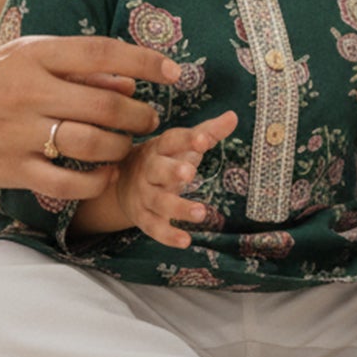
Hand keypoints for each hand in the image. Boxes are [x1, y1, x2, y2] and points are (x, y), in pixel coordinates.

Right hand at [0, 34, 179, 199]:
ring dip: (121, 147)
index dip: (146, 61)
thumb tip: (128, 79)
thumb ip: (72, 66)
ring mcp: (20, 131)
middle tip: (150, 119)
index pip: (102, 52)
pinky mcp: (12, 169)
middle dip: (141, 114)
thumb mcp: (20, 59)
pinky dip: (95, 180)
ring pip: (94, 142)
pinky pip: (69, 181)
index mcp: (33, 53)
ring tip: (126, 146)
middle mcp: (29, 89)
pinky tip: (103, 175)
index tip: (174, 71)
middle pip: (107, 103)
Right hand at [110, 110, 239, 247]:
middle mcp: (148, 170)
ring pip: (158, 201)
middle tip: (190, 173)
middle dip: (172, 170)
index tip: (204, 140)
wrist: (123, 184)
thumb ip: (207, 132)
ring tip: (202, 212)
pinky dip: (168, 235)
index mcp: (159, 148)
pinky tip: (186, 241)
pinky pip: (154, 227)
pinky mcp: (144, 217)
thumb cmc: (164, 159)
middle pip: (157, 169)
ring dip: (178, 207)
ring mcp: (144, 195)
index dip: (187, 139)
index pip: (171, 140)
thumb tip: (233, 116)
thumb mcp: (182, 145)